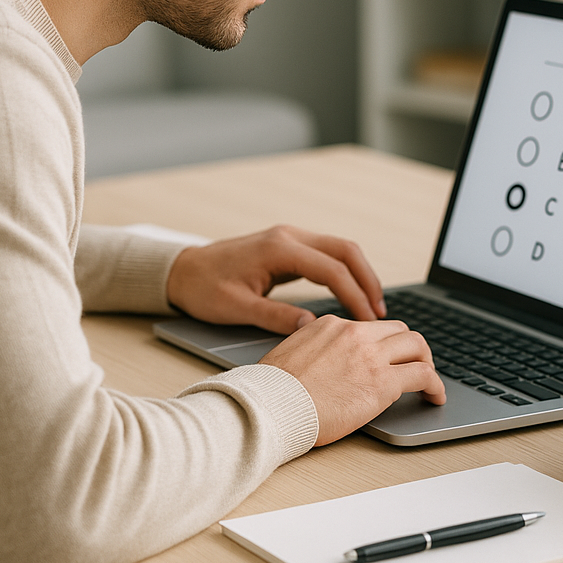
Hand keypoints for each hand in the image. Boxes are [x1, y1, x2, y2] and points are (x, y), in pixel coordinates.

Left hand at [165, 225, 386, 333]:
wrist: (182, 270)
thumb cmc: (204, 288)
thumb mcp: (237, 308)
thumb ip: (276, 316)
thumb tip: (313, 326)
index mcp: (278, 248)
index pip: (331, 269)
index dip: (354, 295)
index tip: (368, 321)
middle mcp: (289, 236)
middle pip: (346, 250)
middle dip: (368, 280)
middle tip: (380, 313)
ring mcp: (291, 238)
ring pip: (341, 249)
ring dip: (360, 274)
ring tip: (372, 307)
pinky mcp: (289, 246)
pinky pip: (328, 254)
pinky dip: (346, 272)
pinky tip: (351, 294)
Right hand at [259, 315, 446, 443]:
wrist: (270, 407)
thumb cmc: (271, 392)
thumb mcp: (290, 354)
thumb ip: (312, 349)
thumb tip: (320, 360)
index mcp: (331, 325)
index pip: (369, 327)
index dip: (384, 343)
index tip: (388, 357)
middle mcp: (354, 333)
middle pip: (399, 330)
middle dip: (412, 347)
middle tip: (415, 365)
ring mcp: (371, 355)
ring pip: (417, 345)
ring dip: (427, 362)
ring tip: (430, 381)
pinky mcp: (382, 382)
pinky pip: (423, 375)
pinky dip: (435, 385)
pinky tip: (435, 397)